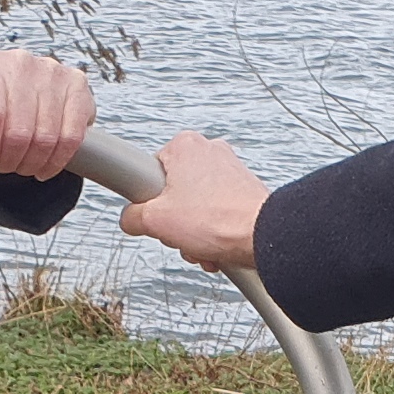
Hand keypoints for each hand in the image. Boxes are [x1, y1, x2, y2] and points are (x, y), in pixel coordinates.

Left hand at [0, 48, 95, 190]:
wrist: (2, 86)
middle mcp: (19, 62)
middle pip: (19, 133)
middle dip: (7, 161)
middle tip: (0, 163)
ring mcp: (52, 71)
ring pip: (47, 139)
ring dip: (31, 164)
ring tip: (19, 162)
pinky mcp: (77, 84)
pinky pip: (73, 137)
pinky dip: (57, 161)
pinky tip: (43, 165)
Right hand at [118, 132, 268, 273]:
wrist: (263, 237)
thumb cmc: (218, 220)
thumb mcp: (155, 221)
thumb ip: (131, 217)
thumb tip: (130, 220)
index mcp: (184, 146)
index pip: (147, 174)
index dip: (148, 203)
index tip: (155, 217)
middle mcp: (209, 151)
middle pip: (173, 194)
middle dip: (174, 223)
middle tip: (180, 234)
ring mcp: (229, 170)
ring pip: (195, 207)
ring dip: (193, 233)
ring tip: (201, 244)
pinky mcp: (244, 190)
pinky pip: (216, 213)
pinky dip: (213, 233)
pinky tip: (215, 247)